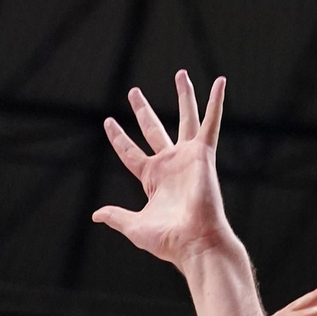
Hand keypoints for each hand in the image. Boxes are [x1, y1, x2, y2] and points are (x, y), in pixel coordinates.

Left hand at [94, 72, 234, 270]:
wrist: (194, 241)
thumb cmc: (168, 240)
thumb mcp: (134, 227)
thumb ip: (116, 217)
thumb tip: (96, 215)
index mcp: (152, 179)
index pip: (130, 153)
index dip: (119, 138)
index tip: (108, 121)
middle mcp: (170, 165)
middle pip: (153, 130)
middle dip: (143, 110)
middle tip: (134, 92)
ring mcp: (187, 157)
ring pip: (185, 119)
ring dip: (184, 96)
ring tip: (180, 73)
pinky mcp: (203, 154)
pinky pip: (211, 123)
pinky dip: (216, 102)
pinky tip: (220, 81)